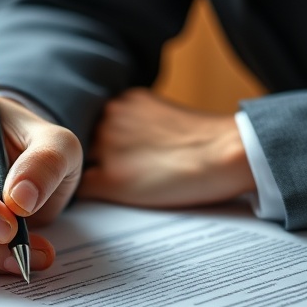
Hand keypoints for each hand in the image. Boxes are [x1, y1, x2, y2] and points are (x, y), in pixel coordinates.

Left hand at [77, 88, 254, 206]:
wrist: (227, 153)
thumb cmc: (206, 142)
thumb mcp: (162, 117)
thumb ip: (135, 124)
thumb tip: (122, 146)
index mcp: (121, 102)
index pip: (92, 128)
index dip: (100, 148)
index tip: (112, 160)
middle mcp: (107, 119)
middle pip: (83, 146)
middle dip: (94, 161)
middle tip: (119, 177)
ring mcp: (105, 148)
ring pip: (79, 167)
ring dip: (90, 179)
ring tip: (118, 190)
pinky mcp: (110, 179)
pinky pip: (82, 192)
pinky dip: (88, 200)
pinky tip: (107, 204)